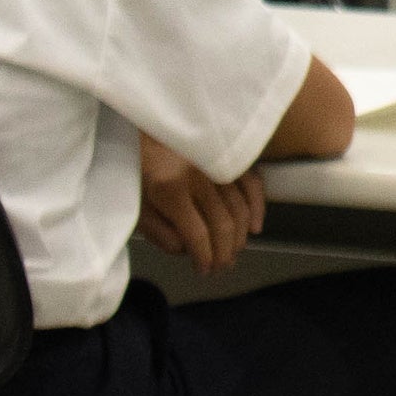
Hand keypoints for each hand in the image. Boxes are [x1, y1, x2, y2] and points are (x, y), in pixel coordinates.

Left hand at [135, 136, 265, 273]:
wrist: (152, 124)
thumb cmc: (140, 166)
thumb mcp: (137, 203)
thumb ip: (158, 231)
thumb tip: (186, 251)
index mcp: (170, 190)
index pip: (196, 234)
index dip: (203, 257)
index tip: (204, 271)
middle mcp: (200, 179)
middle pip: (222, 225)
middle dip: (224, 253)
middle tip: (221, 268)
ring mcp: (219, 167)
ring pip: (240, 210)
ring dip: (240, 238)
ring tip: (233, 254)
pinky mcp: (231, 159)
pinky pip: (253, 186)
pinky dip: (258, 209)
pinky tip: (255, 228)